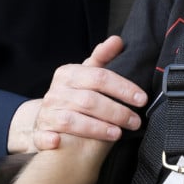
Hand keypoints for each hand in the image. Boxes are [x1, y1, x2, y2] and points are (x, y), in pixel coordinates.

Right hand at [8, 36, 147, 152]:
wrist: (47, 117)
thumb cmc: (74, 94)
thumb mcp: (86, 74)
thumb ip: (102, 58)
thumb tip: (117, 40)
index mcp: (68, 74)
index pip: (99, 77)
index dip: (123, 88)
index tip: (142, 99)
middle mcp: (56, 92)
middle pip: (89, 100)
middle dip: (116, 112)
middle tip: (135, 121)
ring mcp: (47, 113)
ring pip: (72, 120)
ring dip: (96, 128)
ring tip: (118, 134)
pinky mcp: (41, 134)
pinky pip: (42, 137)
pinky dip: (49, 139)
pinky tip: (58, 142)